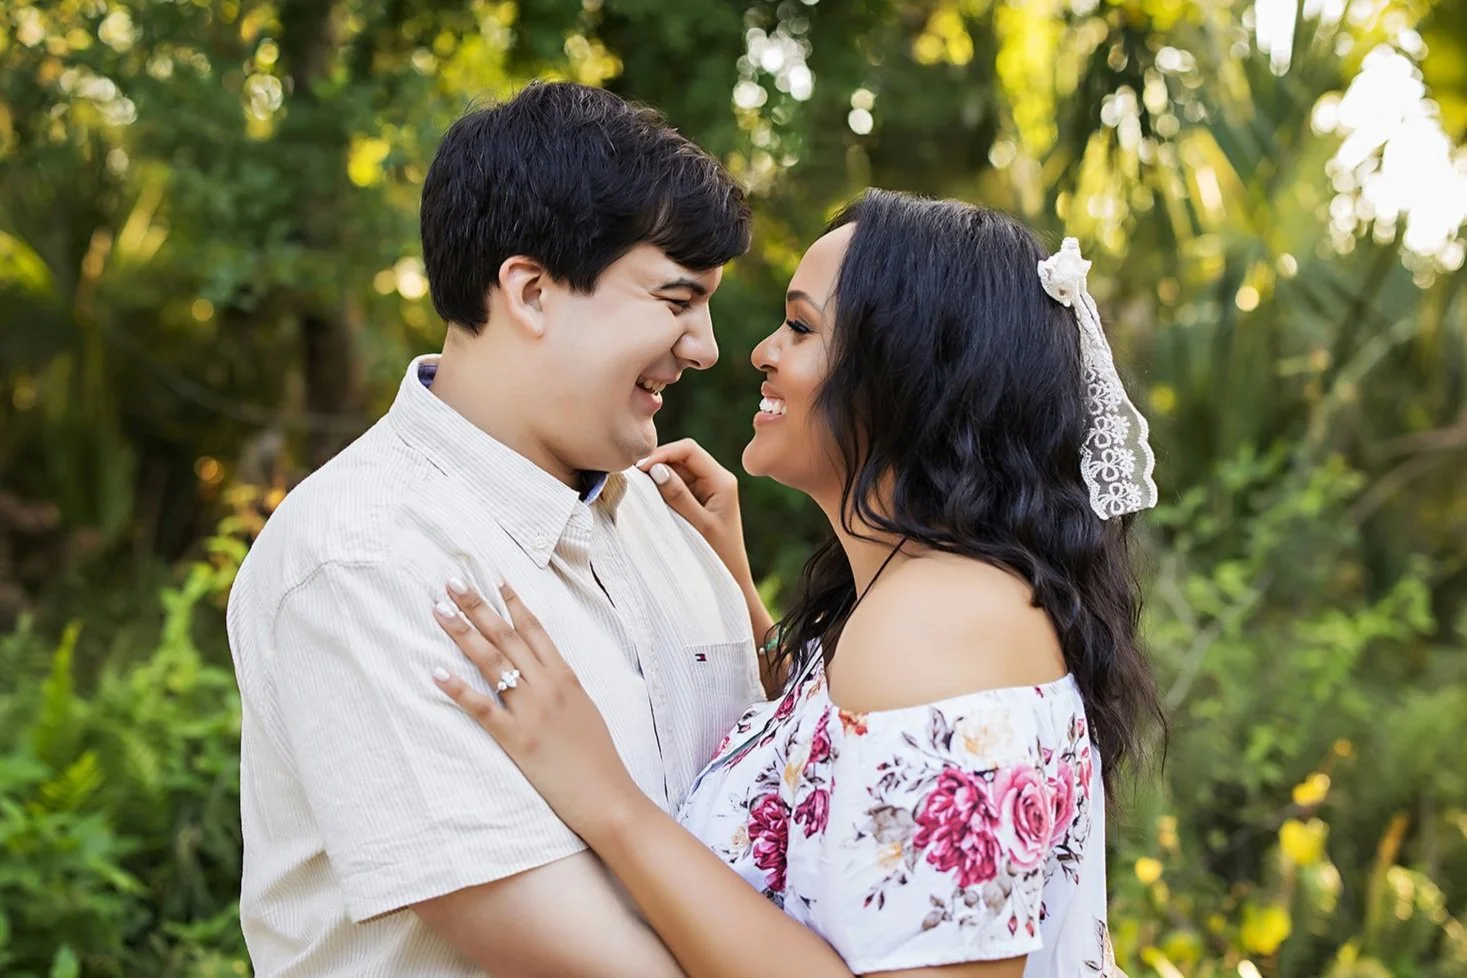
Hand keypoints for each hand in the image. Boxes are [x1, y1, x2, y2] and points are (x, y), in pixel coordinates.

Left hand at [430, 581, 641, 836]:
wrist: (608, 795)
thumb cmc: (598, 758)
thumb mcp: (585, 710)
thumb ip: (563, 687)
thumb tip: (544, 670)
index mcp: (566, 677)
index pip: (535, 629)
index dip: (512, 603)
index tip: (492, 579)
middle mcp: (548, 686)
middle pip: (507, 637)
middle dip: (478, 607)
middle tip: (452, 582)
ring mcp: (532, 711)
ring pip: (492, 662)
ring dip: (463, 634)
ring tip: (439, 610)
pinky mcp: (517, 739)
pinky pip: (482, 708)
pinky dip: (458, 688)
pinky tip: (436, 672)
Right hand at [636, 440, 765, 623]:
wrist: (731, 579)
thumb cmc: (720, 555)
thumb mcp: (698, 525)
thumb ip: (678, 496)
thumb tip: (657, 469)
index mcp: (722, 480)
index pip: (689, 450)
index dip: (663, 453)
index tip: (640, 468)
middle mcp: (715, 479)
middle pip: (681, 457)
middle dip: (658, 463)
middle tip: (634, 478)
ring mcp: (706, 489)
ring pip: (676, 470)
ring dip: (657, 476)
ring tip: (638, 489)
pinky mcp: (698, 500)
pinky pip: (676, 485)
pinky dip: (661, 488)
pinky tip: (648, 498)